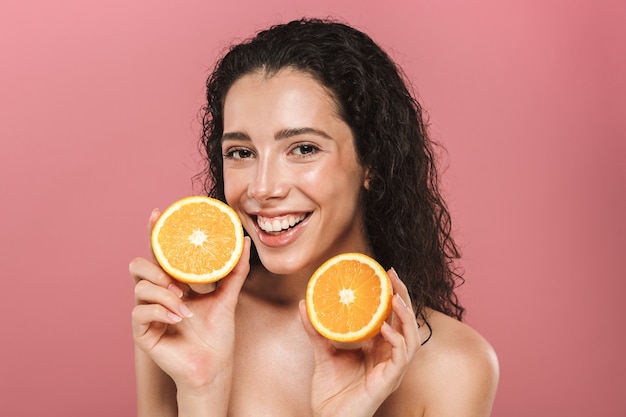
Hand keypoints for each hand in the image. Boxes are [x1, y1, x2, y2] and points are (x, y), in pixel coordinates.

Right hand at [130, 209, 250, 392]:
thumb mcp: (228, 296)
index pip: (160, 252)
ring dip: (164, 293)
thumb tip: (244, 240)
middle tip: (177, 280)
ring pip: (140, 287)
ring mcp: (147, 312)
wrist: (213, 366)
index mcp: (173, 282)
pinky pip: (140, 312)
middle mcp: (156, 293)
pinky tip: (178, 318)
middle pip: (139, 265)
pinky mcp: (142, 332)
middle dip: (155, 267)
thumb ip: (235, 269)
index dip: (155, 231)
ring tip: (183, 303)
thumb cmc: (217, 332)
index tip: (157, 213)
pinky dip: (161, 311)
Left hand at [299, 268, 419, 416]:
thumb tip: (303, 304)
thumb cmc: (330, 390)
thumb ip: (316, 330)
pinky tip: (385, 328)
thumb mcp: (322, 353)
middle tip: (392, 276)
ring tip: (395, 297)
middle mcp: (388, 356)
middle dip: (403, 297)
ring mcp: (391, 369)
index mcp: (377, 348)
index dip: (392, 295)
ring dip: (406, 316)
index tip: (384, 273)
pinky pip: (401, 358)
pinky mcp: (389, 381)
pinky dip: (396, 341)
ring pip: (411, 338)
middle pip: (406, 322)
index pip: (391, 317)